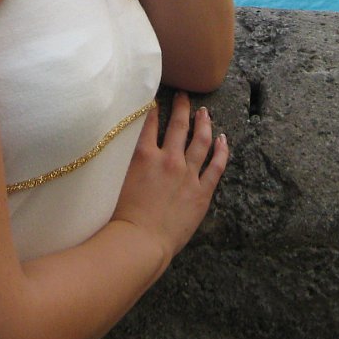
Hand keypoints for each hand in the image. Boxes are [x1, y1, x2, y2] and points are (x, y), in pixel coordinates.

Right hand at [111, 93, 228, 268]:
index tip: (156, 98)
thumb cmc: (119, 218)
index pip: (149, 122)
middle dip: (182, 107)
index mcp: (144, 156)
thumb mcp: (114, 181)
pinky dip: (221, 151)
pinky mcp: (202, 192)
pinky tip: (224, 139)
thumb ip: (121, 161)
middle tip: (184, 96)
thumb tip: (122, 146)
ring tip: (205, 112)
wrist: (140, 242)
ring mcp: (188, 174)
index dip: (153, 107)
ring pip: (201, 141)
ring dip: (204, 123)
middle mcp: (168, 159)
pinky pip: (216, 166)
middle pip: (178, 125)